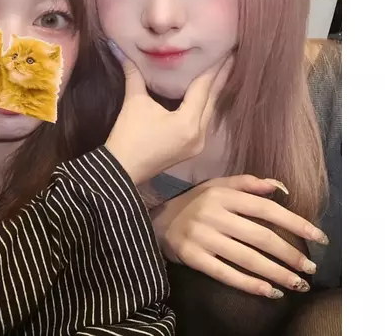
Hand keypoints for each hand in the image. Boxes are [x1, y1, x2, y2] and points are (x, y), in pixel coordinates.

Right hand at [105, 42, 230, 184]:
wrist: (120, 171)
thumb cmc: (128, 136)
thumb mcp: (134, 103)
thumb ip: (134, 75)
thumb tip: (122, 50)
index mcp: (188, 122)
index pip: (204, 88)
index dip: (214, 68)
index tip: (226, 51)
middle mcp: (199, 134)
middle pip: (212, 100)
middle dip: (221, 78)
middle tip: (231, 56)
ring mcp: (197, 144)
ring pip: (209, 112)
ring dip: (214, 93)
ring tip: (222, 72)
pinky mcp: (191, 150)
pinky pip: (203, 122)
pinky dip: (205, 106)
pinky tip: (206, 96)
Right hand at [151, 175, 329, 298]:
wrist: (157, 222)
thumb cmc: (194, 203)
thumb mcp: (216, 186)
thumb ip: (248, 183)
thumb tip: (281, 188)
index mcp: (221, 194)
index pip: (265, 208)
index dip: (295, 222)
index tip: (318, 237)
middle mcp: (212, 214)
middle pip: (260, 237)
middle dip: (290, 254)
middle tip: (310, 267)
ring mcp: (201, 237)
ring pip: (247, 258)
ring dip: (277, 273)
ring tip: (297, 283)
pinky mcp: (192, 257)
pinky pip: (226, 274)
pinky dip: (250, 285)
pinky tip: (270, 292)